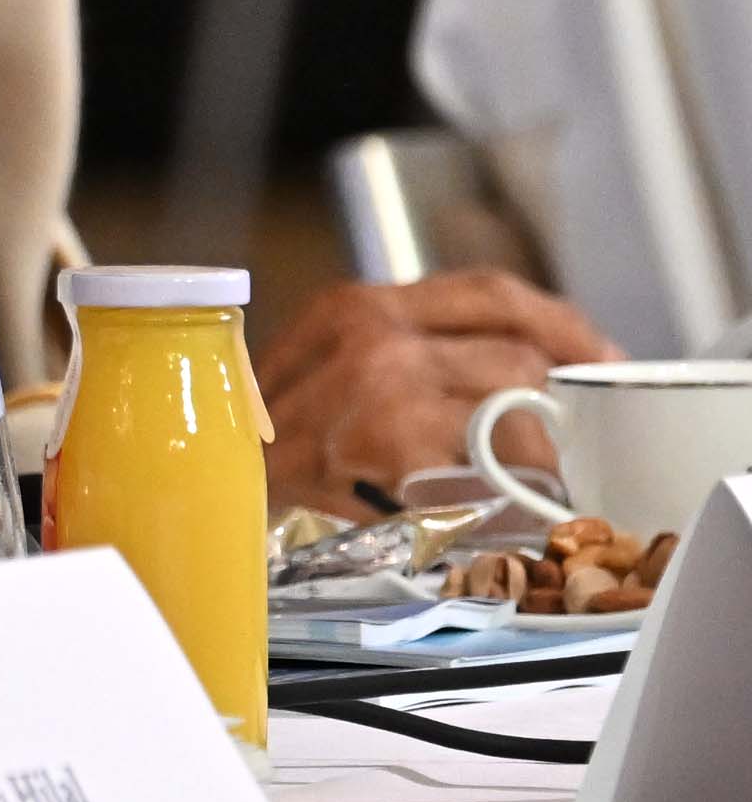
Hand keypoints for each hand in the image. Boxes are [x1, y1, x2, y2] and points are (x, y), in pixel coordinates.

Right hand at [252, 274, 613, 519]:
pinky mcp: (387, 443)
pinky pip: (485, 466)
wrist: (206, 487)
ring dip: (532, 453)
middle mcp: (372, 330)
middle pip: (515, 350)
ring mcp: (380, 385)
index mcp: (361, 305)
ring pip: (512, 408)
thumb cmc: (266, 441)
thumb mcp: (326, 370)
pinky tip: (483, 510)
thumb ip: (400, 353)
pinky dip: (498, 495)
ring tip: (520, 483)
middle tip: (563, 438)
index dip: (558, 322)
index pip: (489, 291)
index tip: (596, 356)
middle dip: (553, 400)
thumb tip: (513, 368)